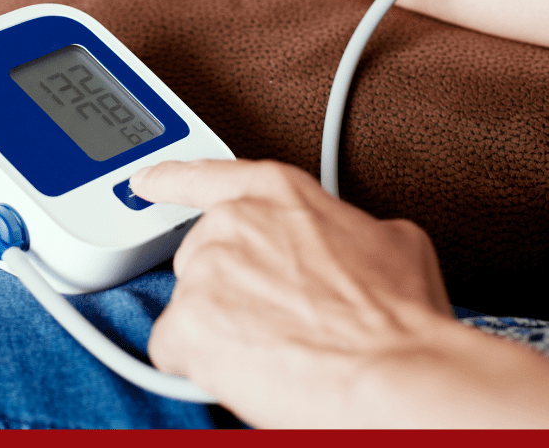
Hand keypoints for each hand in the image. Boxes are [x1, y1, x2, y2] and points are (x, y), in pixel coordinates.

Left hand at [131, 159, 452, 427]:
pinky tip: (246, 371)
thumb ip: (345, 228)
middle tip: (277, 321)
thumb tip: (347, 244)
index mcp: (280, 195)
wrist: (394, 372)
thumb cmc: (401, 318)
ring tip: (275, 350)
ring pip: (191, 308)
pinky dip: (200, 366)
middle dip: (229, 291)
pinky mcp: (186, 323)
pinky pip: (174, 348)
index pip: (210, 176)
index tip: (146, 181)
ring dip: (220, 332)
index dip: (172, 179)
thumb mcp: (392, 240)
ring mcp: (205, 270)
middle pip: (202, 257)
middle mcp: (234, 223)